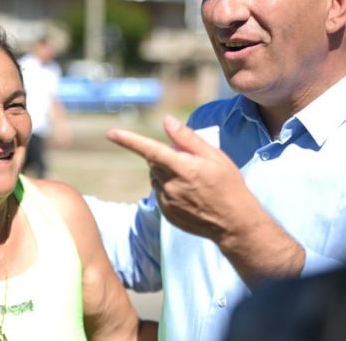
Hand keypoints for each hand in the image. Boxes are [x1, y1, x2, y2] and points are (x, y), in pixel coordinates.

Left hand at [106, 114, 303, 286]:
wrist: (234, 223)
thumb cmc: (229, 185)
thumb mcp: (214, 156)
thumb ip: (188, 138)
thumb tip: (167, 120)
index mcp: (183, 168)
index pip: (150, 150)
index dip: (129, 140)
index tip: (111, 133)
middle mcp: (171, 186)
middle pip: (154, 162)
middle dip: (165, 156)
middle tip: (189, 161)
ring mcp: (167, 202)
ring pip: (156, 177)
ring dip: (166, 172)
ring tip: (192, 181)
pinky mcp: (167, 213)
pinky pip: (160, 193)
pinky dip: (169, 188)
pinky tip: (189, 194)